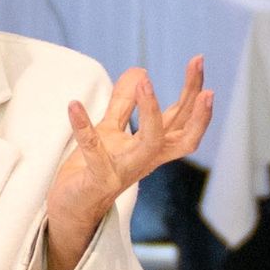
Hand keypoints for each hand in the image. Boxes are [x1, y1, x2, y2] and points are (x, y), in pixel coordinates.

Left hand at [41, 59, 212, 269]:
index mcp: (151, 147)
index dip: (192, 92)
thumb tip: (141, 71)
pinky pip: (94, 153)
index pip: (181, 119)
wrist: (72, 208)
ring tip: (146, 81)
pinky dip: (83, 128)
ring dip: (150, 112)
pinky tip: (73, 105)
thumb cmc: (93, 169)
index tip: (198, 61)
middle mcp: (145, 159)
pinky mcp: (98, 179)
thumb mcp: (111, 130)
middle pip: (182, 134)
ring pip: (150, 144)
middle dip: (194, 102)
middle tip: (197, 65)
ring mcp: (124, 170)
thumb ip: (123, 103)